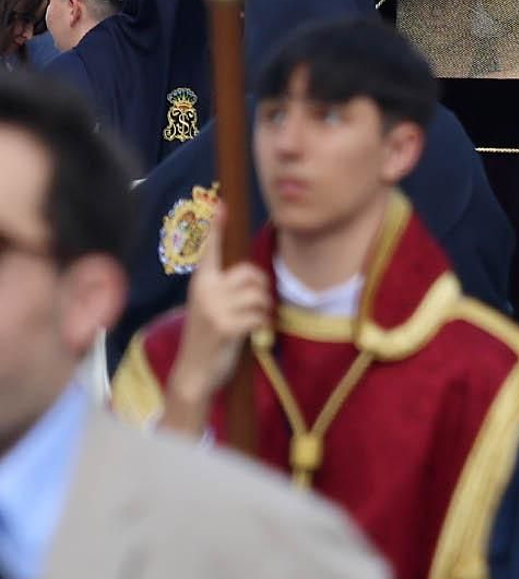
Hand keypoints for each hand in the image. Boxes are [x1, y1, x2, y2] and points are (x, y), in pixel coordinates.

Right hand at [166, 211, 273, 417]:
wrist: (194, 374)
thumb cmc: (207, 336)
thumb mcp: (208, 306)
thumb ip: (222, 287)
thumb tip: (249, 273)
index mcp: (201, 282)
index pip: (211, 250)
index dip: (217, 227)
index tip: (221, 204)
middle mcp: (206, 291)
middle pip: (251, 273)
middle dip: (260, 288)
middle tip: (254, 306)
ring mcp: (215, 308)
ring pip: (259, 294)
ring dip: (263, 309)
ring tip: (252, 321)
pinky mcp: (226, 326)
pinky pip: (260, 315)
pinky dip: (263, 324)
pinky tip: (254, 334)